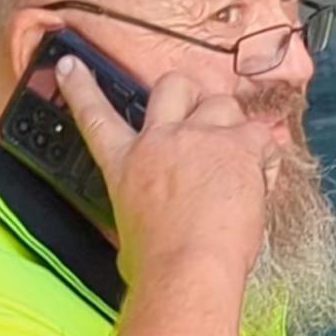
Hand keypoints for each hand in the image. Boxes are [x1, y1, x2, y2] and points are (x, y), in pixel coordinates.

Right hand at [55, 56, 278, 292]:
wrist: (187, 270)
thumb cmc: (158, 264)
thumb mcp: (130, 233)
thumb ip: (141, 212)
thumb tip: (148, 222)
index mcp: (126, 164)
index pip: (95, 114)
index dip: (80, 86)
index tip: (70, 66)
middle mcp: (161, 142)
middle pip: (172, 85)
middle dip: (187, 93)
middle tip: (197, 117)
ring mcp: (201, 138)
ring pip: (222, 102)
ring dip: (230, 124)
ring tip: (235, 157)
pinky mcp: (239, 147)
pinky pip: (261, 134)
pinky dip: (265, 155)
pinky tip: (261, 179)